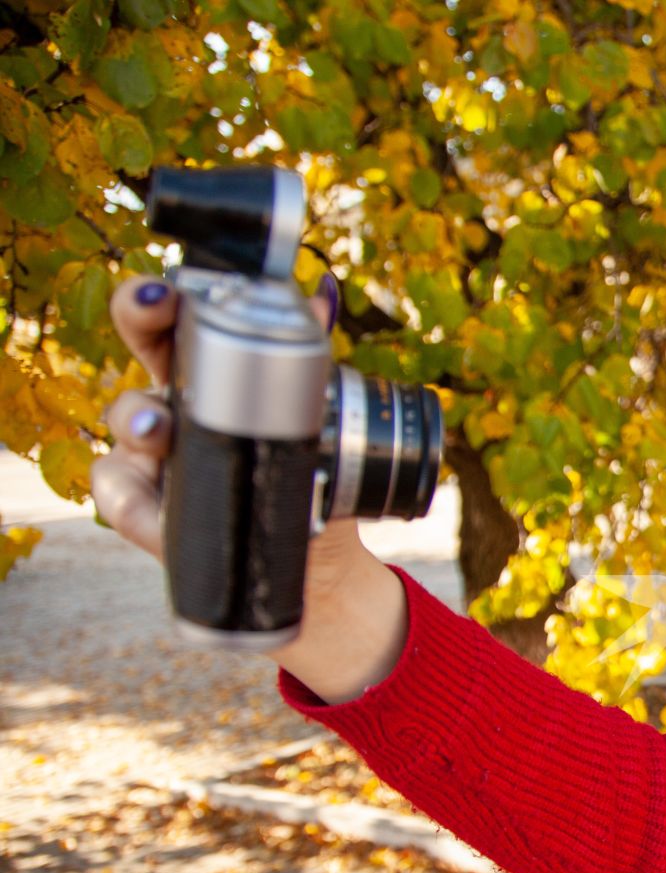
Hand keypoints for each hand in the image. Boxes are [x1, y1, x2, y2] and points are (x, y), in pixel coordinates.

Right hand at [91, 273, 370, 592]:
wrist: (313, 561)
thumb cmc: (305, 481)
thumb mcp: (315, 426)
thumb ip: (308, 366)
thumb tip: (319, 300)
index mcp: (213, 376)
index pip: (179, 322)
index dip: (163, 297)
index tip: (168, 290)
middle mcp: (176, 402)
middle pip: (140, 346)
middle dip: (138, 315)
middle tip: (153, 311)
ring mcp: (151, 452)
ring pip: (125, 418)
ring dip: (139, 419)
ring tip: (157, 432)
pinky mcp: (140, 504)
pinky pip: (117, 492)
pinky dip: (135, 502)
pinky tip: (155, 517)